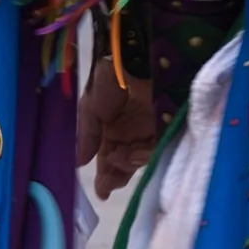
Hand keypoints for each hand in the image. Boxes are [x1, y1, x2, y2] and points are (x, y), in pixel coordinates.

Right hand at [77, 50, 157, 199]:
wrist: (134, 55)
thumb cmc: (110, 76)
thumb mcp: (90, 106)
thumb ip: (86, 135)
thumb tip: (79, 163)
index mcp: (113, 129)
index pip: (109, 160)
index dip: (106, 177)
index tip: (101, 192)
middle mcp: (133, 133)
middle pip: (127, 164)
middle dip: (117, 175)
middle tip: (110, 183)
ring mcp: (152, 130)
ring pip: (142, 160)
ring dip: (130, 166)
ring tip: (121, 158)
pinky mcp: (170, 125)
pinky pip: (159, 149)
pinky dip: (147, 156)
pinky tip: (135, 152)